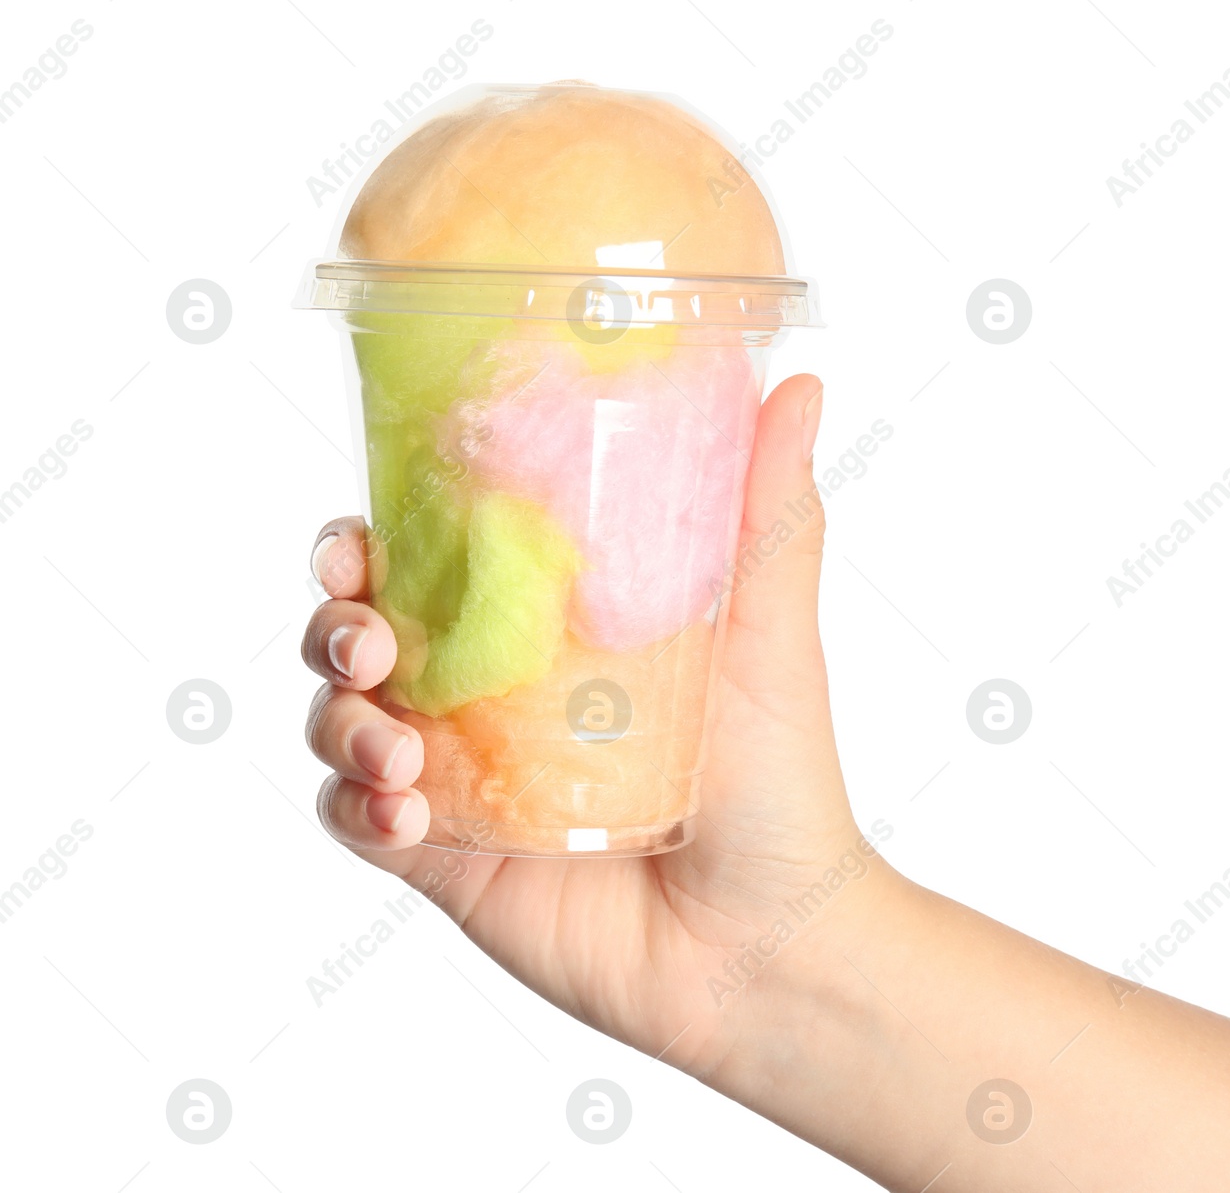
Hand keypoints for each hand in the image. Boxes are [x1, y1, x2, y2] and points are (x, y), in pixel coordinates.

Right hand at [300, 375, 892, 1074]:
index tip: (366, 526)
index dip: (376, 532)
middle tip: (368, 631)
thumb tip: (800, 381)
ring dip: (338, 715)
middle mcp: (489, 691)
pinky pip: (354, 820)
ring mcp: (460, 775)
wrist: (768, 942)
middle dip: (334, 616)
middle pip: (360, 627)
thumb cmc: (778, 781)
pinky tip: (403, 808)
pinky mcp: (445, 856)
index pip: (431, 554)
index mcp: (547, 626)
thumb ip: (770, 514)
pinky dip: (354, 804)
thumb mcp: (769, 634)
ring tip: (398, 746)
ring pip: (339, 716)